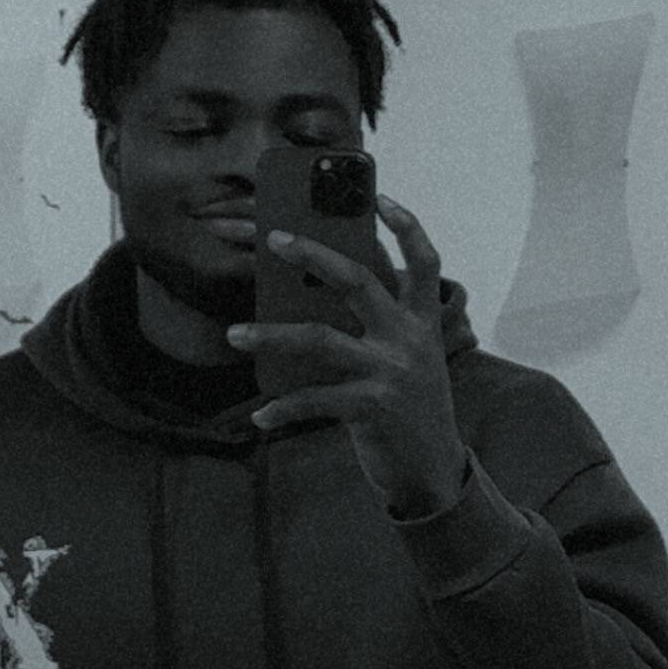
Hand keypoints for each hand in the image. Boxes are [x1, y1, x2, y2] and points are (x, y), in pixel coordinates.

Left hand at [228, 195, 468, 518]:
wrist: (434, 472)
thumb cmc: (408, 408)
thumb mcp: (406, 360)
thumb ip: (372, 328)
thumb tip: (307, 298)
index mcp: (422, 322)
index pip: (422, 261)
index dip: (406, 224)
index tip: (381, 196)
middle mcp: (410, 338)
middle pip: (358, 280)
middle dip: (313, 254)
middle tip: (272, 238)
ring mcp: (392, 371)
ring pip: (320, 339)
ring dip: (270, 335)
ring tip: (233, 335)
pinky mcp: (373, 407)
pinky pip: (315, 399)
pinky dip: (283, 408)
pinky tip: (260, 416)